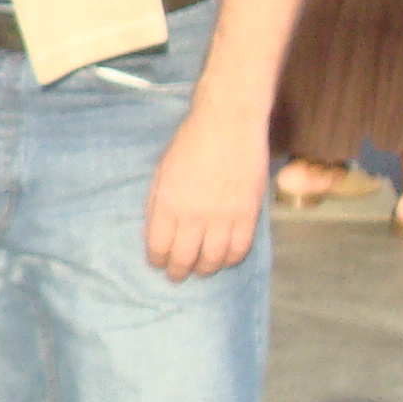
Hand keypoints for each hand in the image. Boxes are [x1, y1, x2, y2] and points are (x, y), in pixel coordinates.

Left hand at [144, 91, 267, 280]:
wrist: (227, 124)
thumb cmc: (189, 144)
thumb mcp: (161, 172)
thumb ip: (157, 204)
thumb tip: (154, 232)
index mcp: (167, 204)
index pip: (159, 246)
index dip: (157, 260)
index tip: (157, 264)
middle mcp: (194, 216)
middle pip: (184, 258)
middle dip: (178, 271)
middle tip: (176, 276)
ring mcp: (223, 217)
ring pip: (214, 259)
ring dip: (205, 269)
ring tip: (200, 270)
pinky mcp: (248, 213)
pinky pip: (240, 248)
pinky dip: (231, 259)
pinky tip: (224, 259)